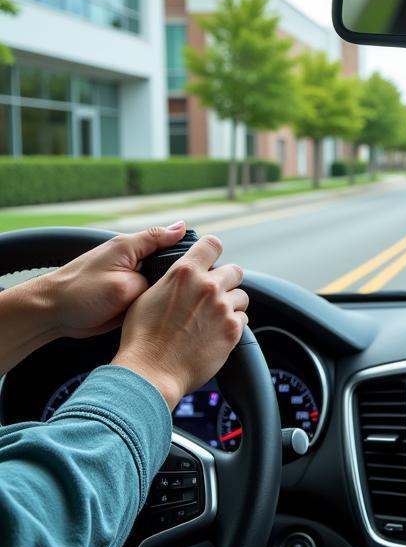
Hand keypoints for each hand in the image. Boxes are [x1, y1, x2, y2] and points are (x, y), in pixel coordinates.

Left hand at [36, 221, 189, 339]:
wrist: (53, 315)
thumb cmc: (80, 293)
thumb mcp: (121, 279)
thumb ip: (154, 263)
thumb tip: (181, 230)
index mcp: (134, 247)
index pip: (176, 243)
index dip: (195, 253)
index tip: (211, 266)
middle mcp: (137, 260)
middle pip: (175, 264)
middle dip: (187, 277)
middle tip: (202, 291)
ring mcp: (135, 278)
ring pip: (168, 283)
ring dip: (176, 293)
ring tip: (192, 304)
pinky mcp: (132, 296)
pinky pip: (156, 297)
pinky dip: (164, 304)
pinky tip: (176, 312)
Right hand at [112, 234, 247, 409]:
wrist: (151, 371)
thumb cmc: (142, 337)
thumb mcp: (148, 296)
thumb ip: (171, 280)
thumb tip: (181, 275)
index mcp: (185, 273)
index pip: (212, 244)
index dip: (213, 250)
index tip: (212, 259)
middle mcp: (208, 286)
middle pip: (235, 270)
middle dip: (227, 280)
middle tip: (214, 295)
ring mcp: (223, 308)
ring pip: (241, 296)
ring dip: (231, 304)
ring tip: (213, 318)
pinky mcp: (233, 329)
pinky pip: (242, 319)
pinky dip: (233, 324)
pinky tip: (215, 333)